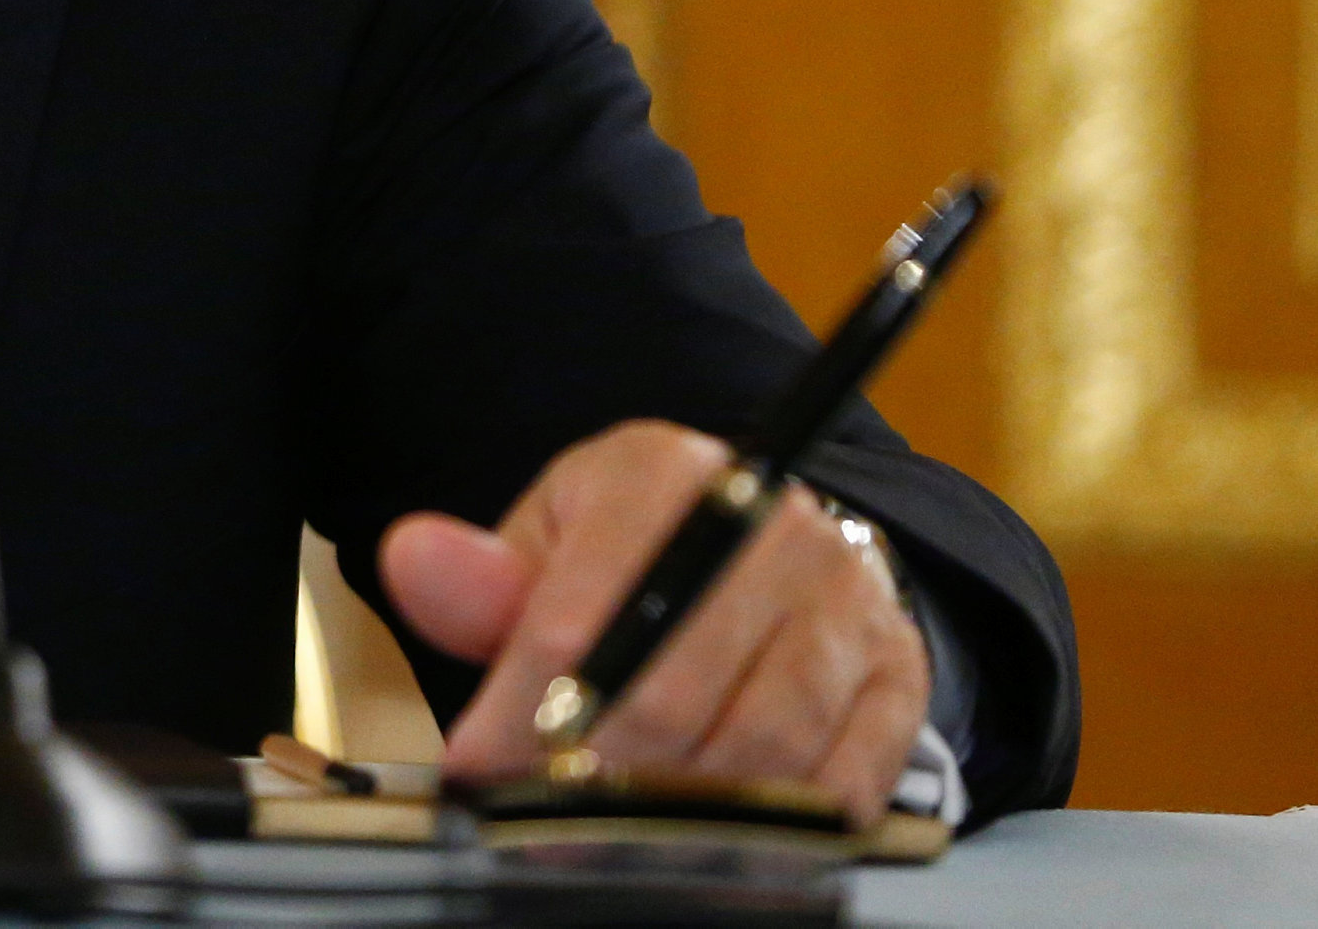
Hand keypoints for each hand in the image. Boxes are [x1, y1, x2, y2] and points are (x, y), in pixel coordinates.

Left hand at [379, 420, 928, 825]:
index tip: (476, 768)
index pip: (581, 610)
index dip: (523, 706)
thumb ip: (479, 576)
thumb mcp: (547, 542)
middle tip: (538, 823)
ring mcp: (850, 599)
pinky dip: (775, 830)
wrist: (758, 546)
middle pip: (673, 688)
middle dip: (593, 774)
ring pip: (761, 744)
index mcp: (664, 473)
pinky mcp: (901, 674)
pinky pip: (843, 781)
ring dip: (678, 813)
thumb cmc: (633, 553)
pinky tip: (713, 845)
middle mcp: (775, 524)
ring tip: (613, 839)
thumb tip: (416, 561)